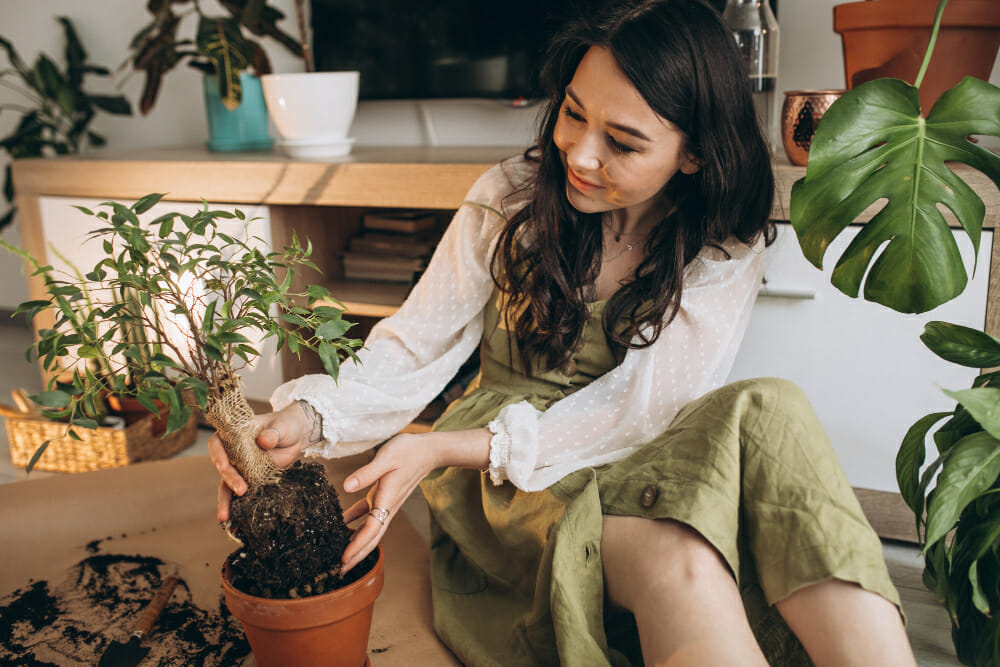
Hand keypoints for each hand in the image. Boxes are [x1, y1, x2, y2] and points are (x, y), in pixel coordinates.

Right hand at [210, 400, 320, 521]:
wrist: (297, 435)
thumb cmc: (286, 425)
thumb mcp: (282, 427)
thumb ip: (273, 433)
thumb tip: (263, 441)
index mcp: (235, 435)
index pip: (217, 443)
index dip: (217, 455)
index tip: (223, 467)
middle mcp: (234, 452)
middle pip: (223, 468)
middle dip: (229, 481)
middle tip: (241, 490)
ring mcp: (242, 466)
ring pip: (228, 485)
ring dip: (226, 500)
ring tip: (225, 517)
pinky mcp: (252, 478)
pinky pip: (242, 493)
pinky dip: (239, 506)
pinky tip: (236, 520)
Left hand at [338, 427, 491, 573]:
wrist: (429, 450)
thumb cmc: (409, 452)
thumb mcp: (386, 458)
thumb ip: (366, 473)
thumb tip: (346, 487)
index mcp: (387, 500)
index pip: (371, 530)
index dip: (357, 546)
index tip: (344, 559)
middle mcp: (387, 506)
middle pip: (371, 538)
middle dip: (357, 555)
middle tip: (340, 571)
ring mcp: (386, 503)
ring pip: (369, 529)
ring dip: (356, 543)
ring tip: (342, 556)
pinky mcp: (383, 495)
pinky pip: (367, 514)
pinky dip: (355, 521)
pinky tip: (341, 524)